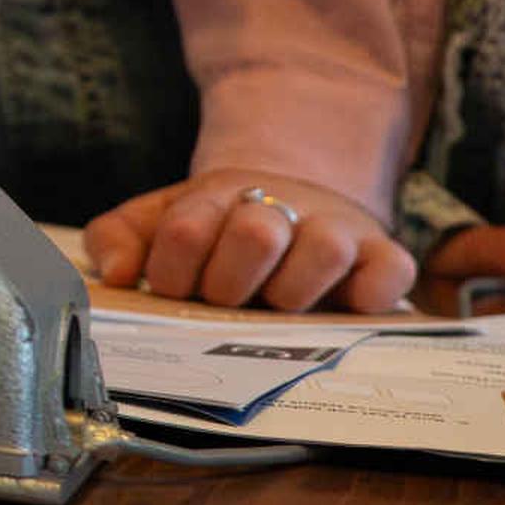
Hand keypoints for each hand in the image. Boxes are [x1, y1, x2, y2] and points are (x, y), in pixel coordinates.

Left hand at [82, 169, 424, 311]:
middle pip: (255, 233)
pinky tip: (342, 307)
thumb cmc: (219, 229)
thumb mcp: (161, 223)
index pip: (185, 231)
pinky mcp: (383, 255)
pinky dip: (368, 295)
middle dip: (229, 282)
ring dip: (292, 291)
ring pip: (324, 250)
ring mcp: (337, 229)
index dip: (171, 273)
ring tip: (276, 305)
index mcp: (219, 197)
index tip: (174, 289)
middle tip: (225, 300)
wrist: (292, 198)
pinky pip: (388, 273)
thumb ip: (118, 239)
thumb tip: (116, 273)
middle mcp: (282, 207)